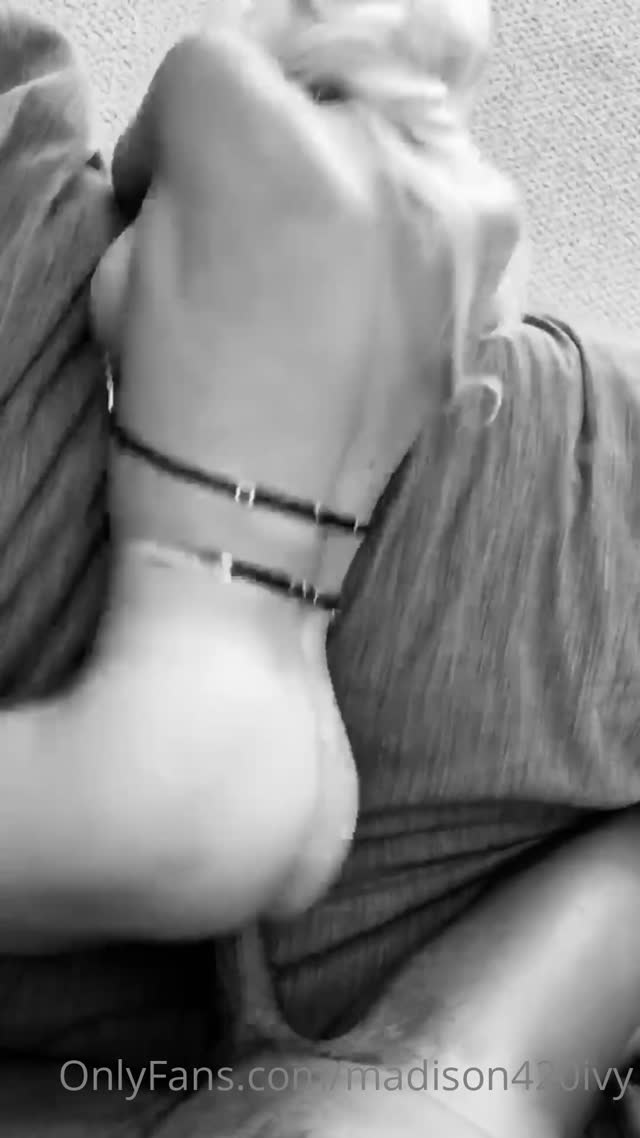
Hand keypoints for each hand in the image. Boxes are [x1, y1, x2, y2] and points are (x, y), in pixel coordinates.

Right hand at [92, 25, 431, 588]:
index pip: (216, 63)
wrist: (261, 517)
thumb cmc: (179, 402)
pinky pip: (445, 195)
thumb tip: (222, 154)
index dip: (179, 131)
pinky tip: (369, 288)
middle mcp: (377, 158)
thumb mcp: (131, 261)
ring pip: (389, 132)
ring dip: (350, 175)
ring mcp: (453, 212)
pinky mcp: (493, 266)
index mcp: (259, 146)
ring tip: (320, 265)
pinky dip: (408, 220)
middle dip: (276, 141)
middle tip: (256, 223)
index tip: (170, 188)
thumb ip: (186, 168)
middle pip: (317, 87)